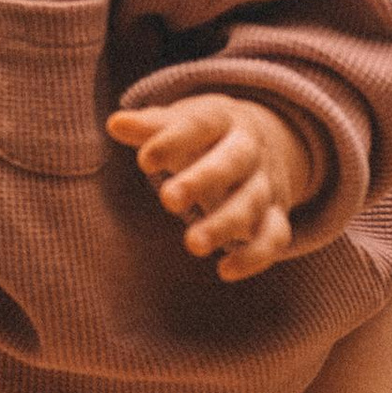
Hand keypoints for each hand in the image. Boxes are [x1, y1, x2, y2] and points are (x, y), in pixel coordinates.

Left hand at [106, 94, 314, 280]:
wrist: (257, 145)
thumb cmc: (203, 137)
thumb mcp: (179, 123)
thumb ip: (149, 128)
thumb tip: (116, 123)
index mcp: (223, 121)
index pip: (201, 125)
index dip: (174, 141)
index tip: (144, 160)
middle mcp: (249, 151)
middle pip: (233, 162)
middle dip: (203, 181)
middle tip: (168, 200)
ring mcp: (266, 184)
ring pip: (252, 203)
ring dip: (225, 224)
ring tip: (193, 244)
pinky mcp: (276, 217)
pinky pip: (273, 238)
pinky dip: (254, 256)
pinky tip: (225, 271)